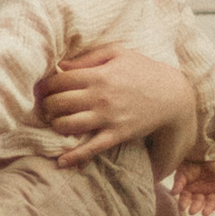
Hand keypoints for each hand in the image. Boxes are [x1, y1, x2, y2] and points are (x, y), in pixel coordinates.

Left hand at [36, 46, 192, 167]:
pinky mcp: (117, 135)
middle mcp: (99, 97)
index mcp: (97, 75)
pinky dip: (74, 156)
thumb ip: (88, 58)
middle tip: (47, 107)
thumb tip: (61, 66)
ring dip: (56, 126)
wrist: (172, 95)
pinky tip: (61, 161)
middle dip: (47, 106)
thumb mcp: (117, 53)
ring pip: (68, 125)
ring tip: (56, 122)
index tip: (42, 89)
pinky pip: (91, 149)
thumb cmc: (143, 70)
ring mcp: (108, 118)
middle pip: (58, 103)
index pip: (59, 81)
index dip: (46, 86)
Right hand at [172, 158, 214, 215]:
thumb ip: (179, 183)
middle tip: (193, 211)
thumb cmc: (190, 161)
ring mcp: (213, 188)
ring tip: (205, 213)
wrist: (202, 149)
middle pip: (199, 202)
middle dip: (196, 206)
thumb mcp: (182, 172)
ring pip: (212, 201)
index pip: (187, 199)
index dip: (184, 203)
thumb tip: (173, 193)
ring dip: (209, 208)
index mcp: (190, 190)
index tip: (182, 207)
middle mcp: (202, 191)